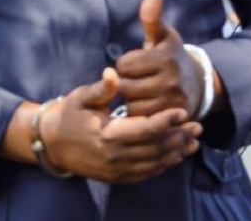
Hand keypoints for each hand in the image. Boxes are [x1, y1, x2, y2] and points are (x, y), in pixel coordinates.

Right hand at [41, 67, 201, 183]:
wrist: (53, 143)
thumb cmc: (69, 115)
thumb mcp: (80, 97)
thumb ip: (100, 88)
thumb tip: (113, 73)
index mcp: (107, 134)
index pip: (146, 129)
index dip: (166, 120)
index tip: (182, 111)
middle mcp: (115, 155)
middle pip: (156, 148)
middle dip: (179, 137)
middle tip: (198, 126)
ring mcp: (117, 169)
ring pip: (155, 162)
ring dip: (177, 152)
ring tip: (194, 140)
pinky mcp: (118, 176)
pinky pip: (147, 172)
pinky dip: (165, 164)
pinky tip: (176, 154)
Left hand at [116, 0, 204, 118]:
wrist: (196, 85)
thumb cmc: (170, 56)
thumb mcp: (162, 36)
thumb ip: (152, 18)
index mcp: (166, 58)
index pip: (125, 64)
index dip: (125, 64)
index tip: (135, 64)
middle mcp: (171, 82)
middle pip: (126, 85)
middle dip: (126, 82)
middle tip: (136, 80)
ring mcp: (171, 103)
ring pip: (131, 104)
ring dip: (130, 99)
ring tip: (140, 92)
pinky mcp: (170, 120)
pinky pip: (140, 119)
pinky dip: (137, 114)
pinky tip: (144, 105)